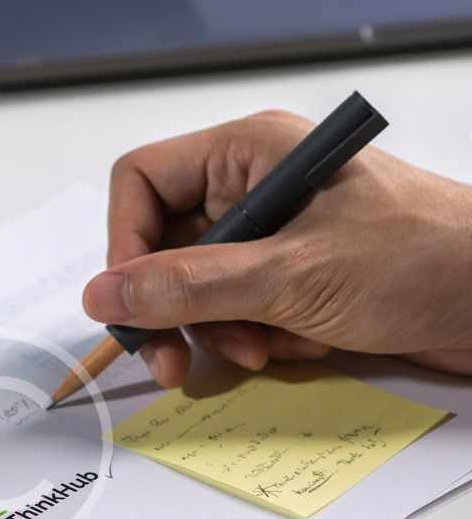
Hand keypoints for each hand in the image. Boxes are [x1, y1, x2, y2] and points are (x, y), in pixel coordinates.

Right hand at [83, 110, 471, 386]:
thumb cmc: (416, 260)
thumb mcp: (289, 274)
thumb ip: (187, 287)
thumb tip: (101, 297)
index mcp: (247, 155)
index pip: (141, 183)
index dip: (123, 245)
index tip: (130, 305)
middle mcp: (250, 191)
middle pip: (162, 247)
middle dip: (170, 309)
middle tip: (168, 363)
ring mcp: (270, 238)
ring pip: (195, 290)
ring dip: (217, 330)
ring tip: (260, 349)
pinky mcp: (288, 280)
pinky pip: (233, 313)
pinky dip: (252, 338)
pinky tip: (294, 344)